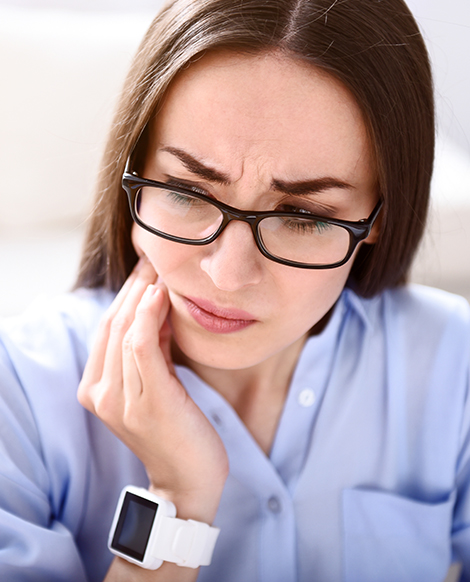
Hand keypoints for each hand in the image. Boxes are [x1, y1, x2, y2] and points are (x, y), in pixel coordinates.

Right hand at [77, 258, 228, 521]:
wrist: (190, 478)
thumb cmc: (178, 428)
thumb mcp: (157, 384)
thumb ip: (149, 352)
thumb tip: (157, 308)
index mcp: (97, 388)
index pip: (107, 328)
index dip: (124, 294)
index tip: (146, 269)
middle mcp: (100, 393)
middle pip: (112, 324)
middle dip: (133, 287)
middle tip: (154, 259)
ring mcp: (120, 399)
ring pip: (124, 329)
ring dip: (142, 293)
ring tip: (161, 269)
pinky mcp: (146, 400)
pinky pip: (140, 345)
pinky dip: (148, 315)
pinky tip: (161, 294)